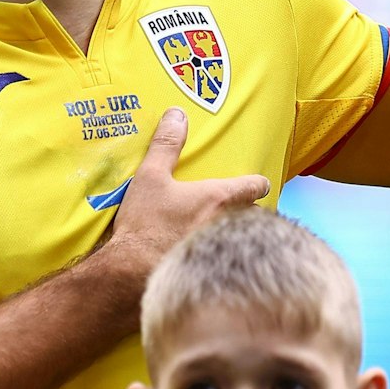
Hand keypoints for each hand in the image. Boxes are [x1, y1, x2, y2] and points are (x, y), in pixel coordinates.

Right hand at [104, 108, 270, 277]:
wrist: (132, 274)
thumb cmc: (145, 224)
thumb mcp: (150, 178)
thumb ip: (166, 145)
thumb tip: (177, 114)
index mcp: (220, 198)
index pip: (256, 186)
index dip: (257, 183)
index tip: (256, 183)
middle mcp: (230, 223)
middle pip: (254, 213)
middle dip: (248, 210)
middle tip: (235, 207)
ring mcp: (226, 249)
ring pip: (244, 236)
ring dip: (239, 232)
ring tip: (224, 231)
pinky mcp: (216, 270)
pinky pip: (233, 259)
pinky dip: (229, 255)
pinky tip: (214, 257)